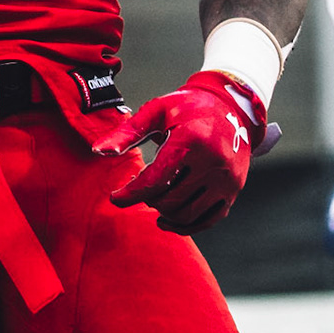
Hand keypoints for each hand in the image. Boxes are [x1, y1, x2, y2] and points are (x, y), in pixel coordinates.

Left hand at [93, 71, 277, 234]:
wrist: (232, 106)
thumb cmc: (188, 106)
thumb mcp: (156, 111)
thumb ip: (127, 132)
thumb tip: (99, 151)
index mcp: (191, 141)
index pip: (156, 180)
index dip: (131, 193)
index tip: (116, 197)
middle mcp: (213, 163)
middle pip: (170, 200)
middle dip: (148, 199)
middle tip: (139, 190)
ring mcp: (227, 179)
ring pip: (187, 213)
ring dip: (164, 212)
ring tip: (153, 200)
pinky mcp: (234, 189)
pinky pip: (208, 219)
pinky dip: (186, 225)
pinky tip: (168, 220)